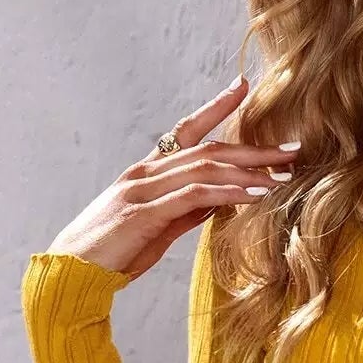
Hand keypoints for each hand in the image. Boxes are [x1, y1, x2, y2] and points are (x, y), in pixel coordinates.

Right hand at [44, 74, 300, 280]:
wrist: (70, 274)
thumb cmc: (113, 253)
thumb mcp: (157, 228)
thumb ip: (186, 210)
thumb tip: (220, 199)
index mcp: (146, 171)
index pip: (186, 130)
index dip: (216, 108)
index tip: (244, 88)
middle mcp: (144, 172)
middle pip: (207, 148)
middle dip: (253, 147)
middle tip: (292, 148)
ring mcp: (142, 188)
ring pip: (204, 167)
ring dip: (248, 170)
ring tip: (283, 175)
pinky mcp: (143, 211)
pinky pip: (193, 195)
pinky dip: (227, 192)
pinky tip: (254, 195)